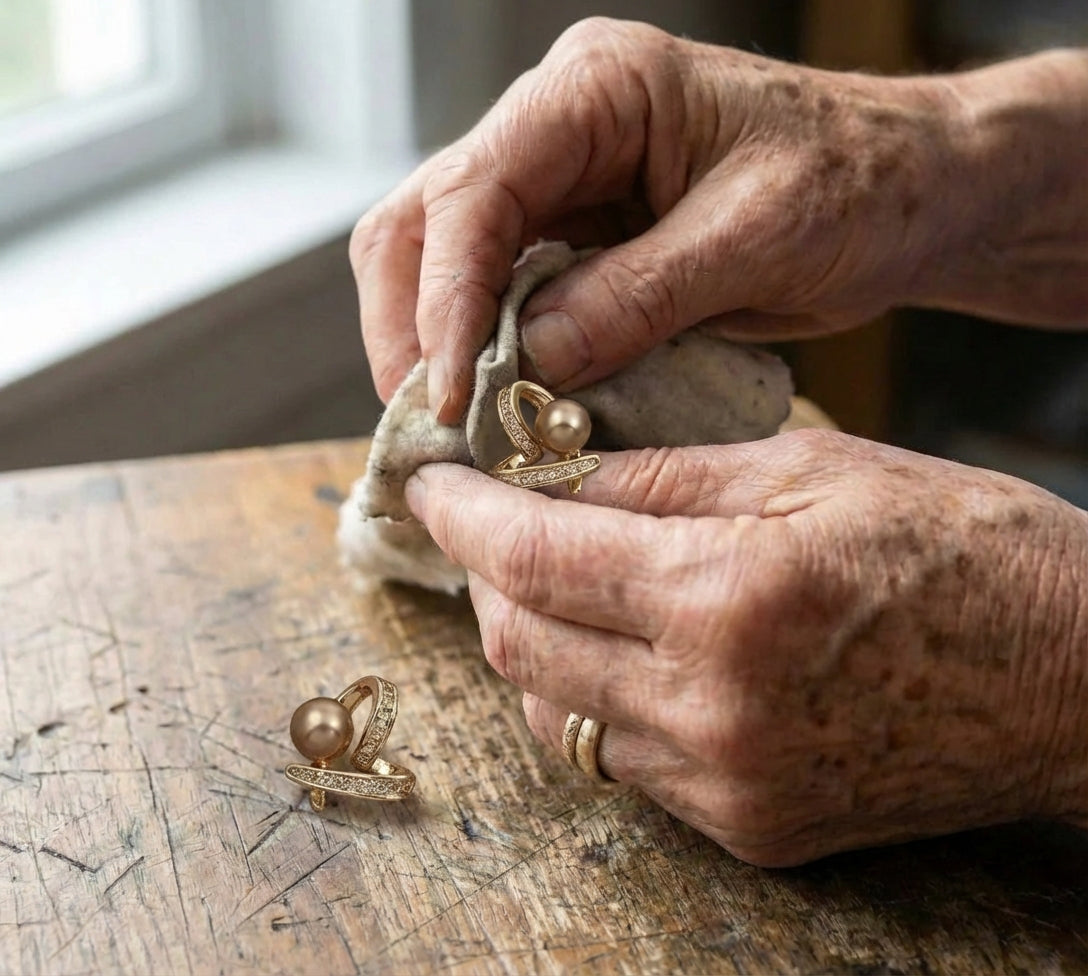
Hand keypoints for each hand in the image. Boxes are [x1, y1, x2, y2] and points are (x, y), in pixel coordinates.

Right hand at [351, 18, 969, 419]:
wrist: (905, 194)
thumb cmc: (855, 184)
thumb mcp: (754, 239)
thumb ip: (636, 297)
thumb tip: (528, 364)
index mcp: (597, 90)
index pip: (474, 191)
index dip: (445, 299)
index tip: (450, 395)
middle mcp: (556, 127)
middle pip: (424, 220)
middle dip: (412, 325)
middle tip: (430, 422)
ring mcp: (559, 183)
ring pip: (443, 259)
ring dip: (436, 344)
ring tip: (456, 425)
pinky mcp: (576, 238)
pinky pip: (500, 295)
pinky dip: (487, 353)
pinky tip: (500, 403)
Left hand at [405, 430, 1087, 865]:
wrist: (1074, 679)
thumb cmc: (961, 549)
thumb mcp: (810, 468)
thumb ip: (663, 476)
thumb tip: (556, 473)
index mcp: (727, 596)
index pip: (535, 556)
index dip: (464, 515)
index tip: (431, 483)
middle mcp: (710, 708)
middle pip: (518, 647)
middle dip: (486, 576)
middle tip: (495, 523)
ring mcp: (726, 784)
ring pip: (554, 713)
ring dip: (532, 641)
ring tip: (559, 580)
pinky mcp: (749, 827)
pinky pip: (619, 763)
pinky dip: (593, 699)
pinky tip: (623, 650)